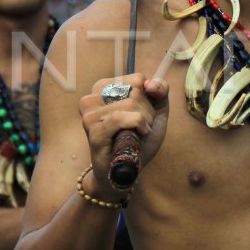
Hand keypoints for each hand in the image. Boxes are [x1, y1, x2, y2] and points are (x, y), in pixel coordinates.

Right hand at [79, 74, 169, 190]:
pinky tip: (136, 136)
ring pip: (129, 104)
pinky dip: (136, 127)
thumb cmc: (138, 139)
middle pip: (135, 91)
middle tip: (138, 128)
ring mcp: (90, 114)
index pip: (137, 79)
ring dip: (143, 122)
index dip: (148, 99)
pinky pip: (120, 118)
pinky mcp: (93, 130)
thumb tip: (150, 83)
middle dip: (146, 112)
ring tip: (135, 134)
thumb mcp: (155, 111)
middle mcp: (92, 98)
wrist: (127, 170)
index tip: (141, 114)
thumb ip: (160, 91)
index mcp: (103, 88)